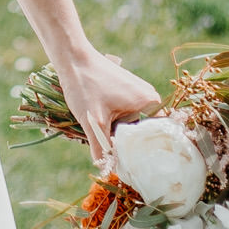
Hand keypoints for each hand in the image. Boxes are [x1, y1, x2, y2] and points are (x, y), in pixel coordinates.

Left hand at [52, 49, 161, 168]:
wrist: (73, 58)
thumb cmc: (85, 85)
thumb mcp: (93, 122)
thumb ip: (100, 149)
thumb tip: (105, 170)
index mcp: (150, 103)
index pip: (155, 137)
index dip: (142, 152)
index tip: (132, 165)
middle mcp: (150, 97)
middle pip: (142, 131)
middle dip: (127, 142)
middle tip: (114, 155)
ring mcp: (139, 93)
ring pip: (131, 123)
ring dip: (117, 132)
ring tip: (103, 136)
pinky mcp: (127, 91)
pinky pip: (125, 113)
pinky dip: (113, 121)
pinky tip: (100, 121)